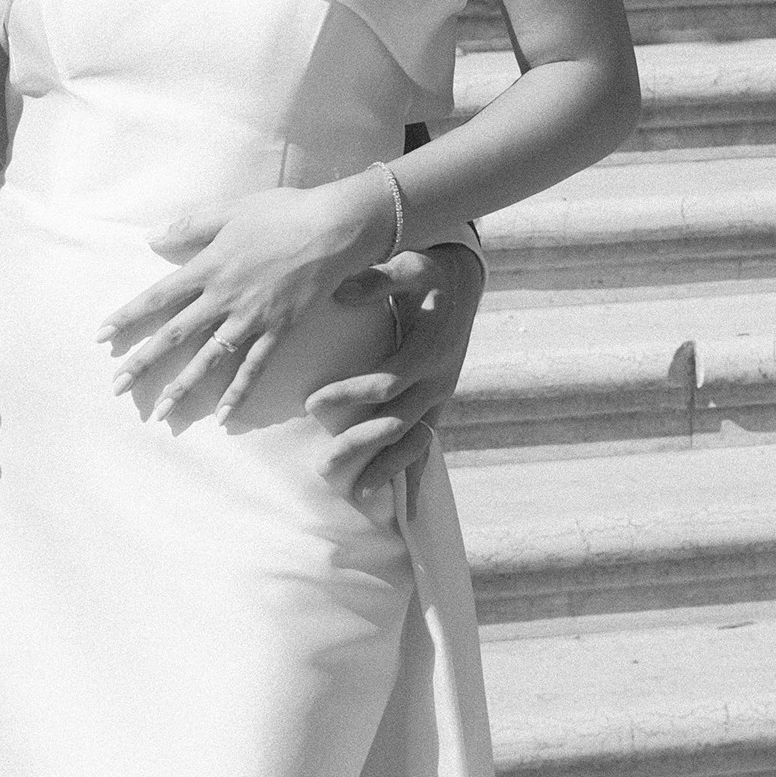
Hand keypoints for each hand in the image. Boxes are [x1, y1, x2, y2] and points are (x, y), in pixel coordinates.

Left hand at [99, 172, 389, 429]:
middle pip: (175, 335)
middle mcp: (223, 298)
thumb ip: (189, 225)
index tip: (102, 335)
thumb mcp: (229, 210)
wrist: (332, 229)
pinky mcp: (278, 330)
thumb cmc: (281, 213)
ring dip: (183, 386)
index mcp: (208, 267)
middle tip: (117, 386)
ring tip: (161, 411)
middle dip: (143, 362)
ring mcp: (251, 318)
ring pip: (209, 358)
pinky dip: (238, 392)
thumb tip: (151, 236)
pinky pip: (254, 367)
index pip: (157, 297)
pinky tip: (223, 416)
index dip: (128, 317)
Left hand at [308, 242, 483, 503]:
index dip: (350, 395)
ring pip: (414, 443)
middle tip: (323, 466)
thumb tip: (340, 291)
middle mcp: (438, 380)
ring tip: (358, 493)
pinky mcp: (437, 404)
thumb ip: (376, 279)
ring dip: (387, 470)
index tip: (312, 403)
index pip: (387, 382)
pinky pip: (426, 446)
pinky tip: (406, 511)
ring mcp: (440, 397)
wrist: (462, 284)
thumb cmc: (427, 274)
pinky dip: (415, 477)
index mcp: (428, 350)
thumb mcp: (408, 266)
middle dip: (360, 446)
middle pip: (397, 423)